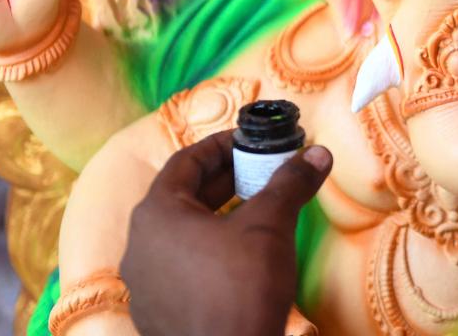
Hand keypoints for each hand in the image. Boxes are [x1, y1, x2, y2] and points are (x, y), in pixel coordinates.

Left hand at [121, 131, 331, 335]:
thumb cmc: (241, 287)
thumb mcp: (270, 226)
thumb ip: (290, 183)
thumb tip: (318, 153)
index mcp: (155, 215)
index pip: (186, 162)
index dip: (221, 146)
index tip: (252, 142)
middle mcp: (139, 245)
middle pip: (183, 196)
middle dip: (225, 179)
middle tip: (263, 171)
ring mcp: (144, 285)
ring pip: (182, 233)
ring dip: (218, 214)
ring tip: (257, 209)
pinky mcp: (157, 314)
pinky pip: (181, 266)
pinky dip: (210, 249)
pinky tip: (241, 256)